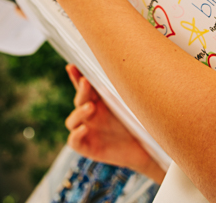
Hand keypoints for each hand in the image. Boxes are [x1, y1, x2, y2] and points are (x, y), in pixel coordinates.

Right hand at [64, 65, 164, 181]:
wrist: (144, 149)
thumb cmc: (138, 123)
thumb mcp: (130, 105)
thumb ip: (122, 91)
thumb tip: (123, 67)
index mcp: (99, 101)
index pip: (84, 87)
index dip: (76, 76)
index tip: (72, 66)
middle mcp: (90, 115)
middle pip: (78, 100)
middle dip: (81, 91)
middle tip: (86, 82)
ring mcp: (88, 131)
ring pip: (71, 121)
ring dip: (79, 112)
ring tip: (90, 107)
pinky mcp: (88, 148)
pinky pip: (73, 141)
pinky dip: (76, 134)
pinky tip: (84, 129)